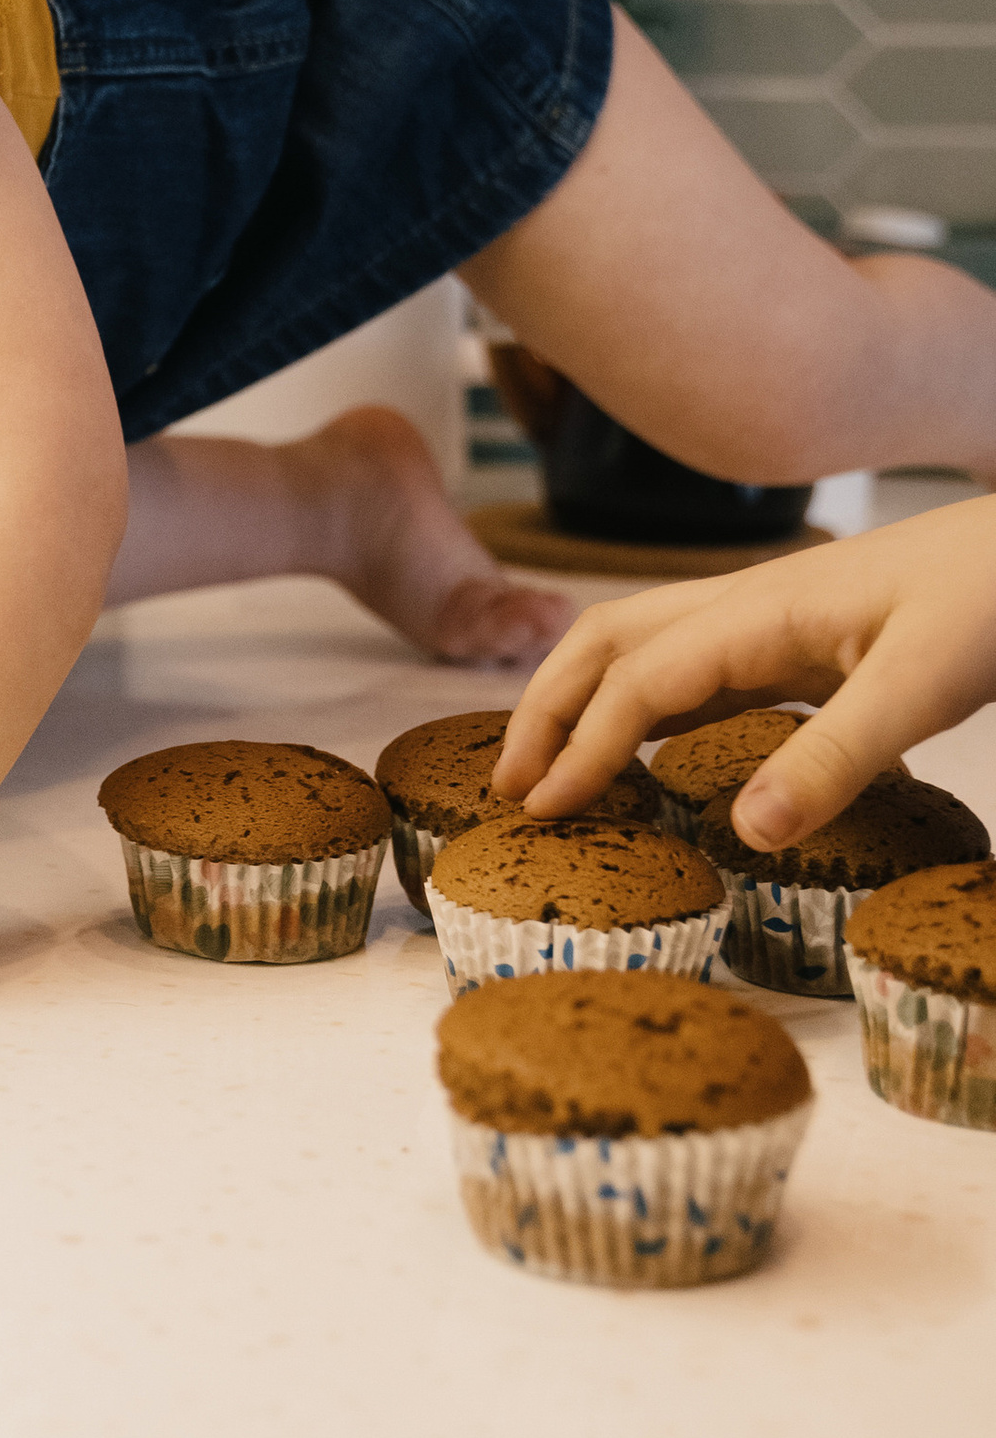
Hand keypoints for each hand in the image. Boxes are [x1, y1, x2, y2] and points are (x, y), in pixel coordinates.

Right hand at [491, 494, 995, 846]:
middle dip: (545, 708)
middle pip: (605, 641)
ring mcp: (770, 617)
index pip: (637, 680)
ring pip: (641, 647)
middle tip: (511, 789)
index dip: (582, 745)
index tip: (544, 812)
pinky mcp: (798, 636)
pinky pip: (693, 668)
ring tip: (553, 772)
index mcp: (760, 612)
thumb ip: (837, 758)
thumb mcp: (926, 684)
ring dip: (583, 701)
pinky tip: (648, 750)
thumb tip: (745, 833)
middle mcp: (747, 605)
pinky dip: (643, 707)